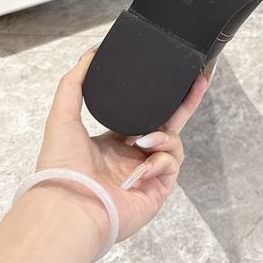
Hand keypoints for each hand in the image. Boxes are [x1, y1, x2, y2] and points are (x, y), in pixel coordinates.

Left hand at [34, 46, 208, 247]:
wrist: (69, 208)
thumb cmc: (61, 168)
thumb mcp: (62, 117)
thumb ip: (74, 83)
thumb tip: (90, 53)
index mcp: (115, 142)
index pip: (145, 114)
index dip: (161, 98)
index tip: (174, 76)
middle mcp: (133, 157)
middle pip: (170, 124)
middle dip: (186, 103)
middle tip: (201, 80)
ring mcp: (147, 174)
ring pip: (173, 143)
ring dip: (163, 137)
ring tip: (144, 142)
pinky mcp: (157, 190)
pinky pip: (171, 165)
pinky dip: (159, 162)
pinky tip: (141, 169)